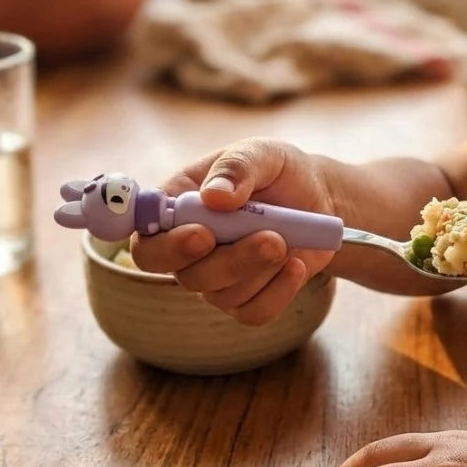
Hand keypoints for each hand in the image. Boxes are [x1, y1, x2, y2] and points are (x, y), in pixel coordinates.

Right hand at [130, 138, 335, 324]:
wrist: (318, 197)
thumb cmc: (279, 171)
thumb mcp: (261, 153)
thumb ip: (236, 168)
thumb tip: (214, 197)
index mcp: (177, 209)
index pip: (147, 245)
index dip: (167, 248)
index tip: (204, 235)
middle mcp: (189, 248)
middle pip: (188, 277)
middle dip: (232, 261)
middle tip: (272, 238)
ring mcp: (218, 277)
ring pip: (224, 296)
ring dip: (261, 270)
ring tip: (289, 240)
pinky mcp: (248, 297)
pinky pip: (254, 312)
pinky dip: (279, 291)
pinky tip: (297, 265)